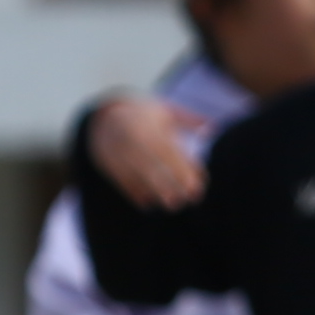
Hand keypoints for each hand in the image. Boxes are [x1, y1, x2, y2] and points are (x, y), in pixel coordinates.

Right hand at [80, 96, 206, 213]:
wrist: (102, 118)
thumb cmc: (143, 115)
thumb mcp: (165, 110)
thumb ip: (188, 120)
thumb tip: (212, 129)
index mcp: (148, 126)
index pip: (168, 151)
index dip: (183, 168)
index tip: (198, 184)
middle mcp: (132, 140)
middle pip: (153, 165)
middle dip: (170, 184)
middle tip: (187, 200)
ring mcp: (118, 153)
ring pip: (137, 176)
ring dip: (155, 192)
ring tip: (173, 204)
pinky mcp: (108, 164)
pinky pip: (122, 181)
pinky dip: (135, 193)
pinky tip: (149, 204)